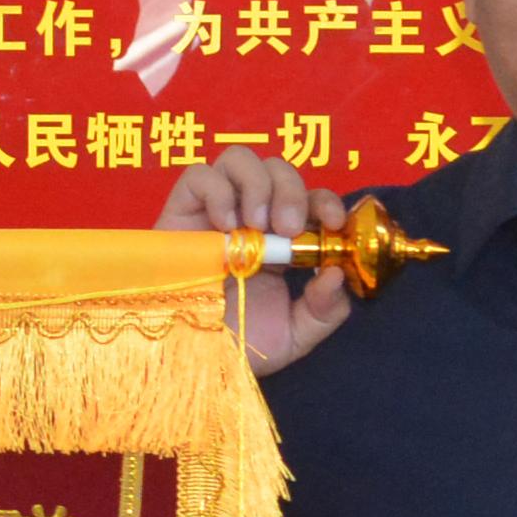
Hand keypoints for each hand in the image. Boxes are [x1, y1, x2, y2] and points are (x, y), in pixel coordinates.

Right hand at [156, 151, 367, 377]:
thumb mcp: (295, 336)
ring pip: (239, 159)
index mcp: (280, 242)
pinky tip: (224, 226)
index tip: (332, 222)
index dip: (324, 200)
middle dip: (291, 190)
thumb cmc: (238, 345)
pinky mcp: (180, 210)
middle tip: (287, 227)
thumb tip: (335, 272)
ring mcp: (214, 211)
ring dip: (258, 185)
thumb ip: (325, 310)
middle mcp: (249, 219)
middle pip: (277, 169)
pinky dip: (219, 190)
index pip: (308, 199)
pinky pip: (200, 174)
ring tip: (254, 225)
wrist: (190, 357)